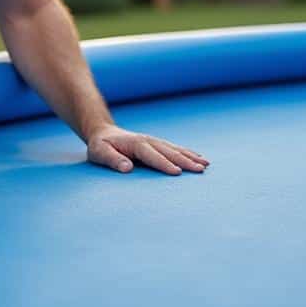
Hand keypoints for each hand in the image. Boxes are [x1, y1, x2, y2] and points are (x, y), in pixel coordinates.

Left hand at [85, 125, 208, 174]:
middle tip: (200, 170)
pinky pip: (175, 149)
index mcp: (136, 144)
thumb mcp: (99, 153)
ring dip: (191, 157)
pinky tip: (199, 158)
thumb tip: (127, 168)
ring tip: (206, 165)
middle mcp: (148, 141)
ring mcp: (154, 141)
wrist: (103, 133)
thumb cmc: (100, 146)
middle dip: (185, 161)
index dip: (164, 164)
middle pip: (169, 152)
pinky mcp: (157, 144)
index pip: (153, 156)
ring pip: (175, 150)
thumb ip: (112, 160)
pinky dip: (188, 153)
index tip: (177, 173)